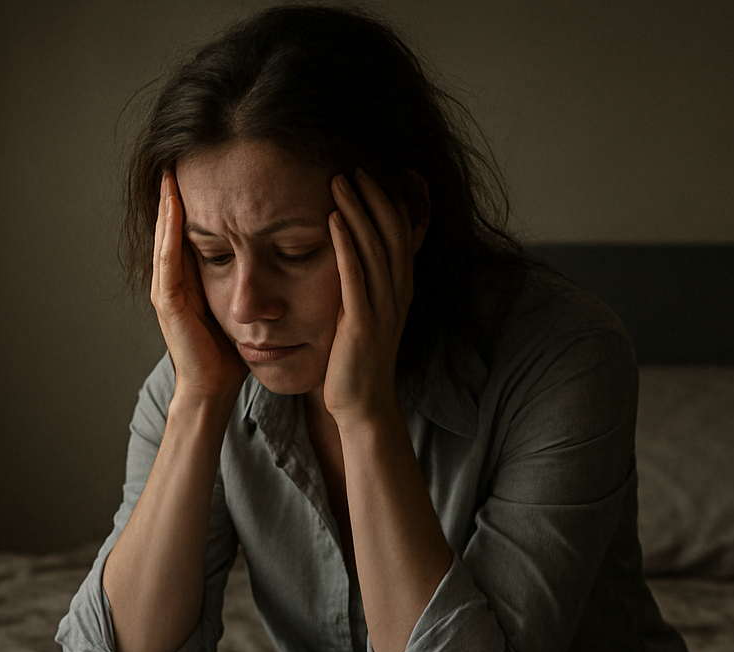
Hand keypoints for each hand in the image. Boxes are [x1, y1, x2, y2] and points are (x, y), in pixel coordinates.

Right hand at [152, 169, 248, 402]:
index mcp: (191, 278)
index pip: (190, 230)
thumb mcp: (240, 303)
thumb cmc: (229, 351)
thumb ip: (246, 277)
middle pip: (173, 227)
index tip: (205, 166)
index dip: (194, 199)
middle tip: (178, 154)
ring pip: (165, 238)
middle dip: (174, 193)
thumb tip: (276, 250)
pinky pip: (167, 260)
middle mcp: (174, 280)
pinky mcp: (168, 303)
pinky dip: (169, 233)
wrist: (214, 388)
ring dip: (167, 205)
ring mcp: (167, 291)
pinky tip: (174, 208)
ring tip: (171, 172)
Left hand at [323, 169, 425, 424]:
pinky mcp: (361, 323)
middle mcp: (397, 293)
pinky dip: (345, 245)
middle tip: (354, 164)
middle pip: (392, 232)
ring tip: (340, 180)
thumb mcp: (365, 313)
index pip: (401, 233)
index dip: (389, 200)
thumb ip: (364, 284)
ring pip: (375, 247)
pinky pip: (355, 276)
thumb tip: (352, 255)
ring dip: (358, 211)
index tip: (372, 172)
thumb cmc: (357, 361)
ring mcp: (382, 308)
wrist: (363, 405)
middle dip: (374, 196)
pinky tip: (332, 220)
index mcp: (400, 289)